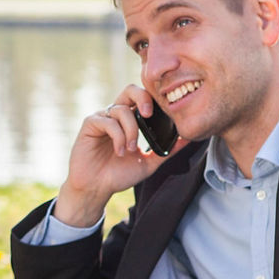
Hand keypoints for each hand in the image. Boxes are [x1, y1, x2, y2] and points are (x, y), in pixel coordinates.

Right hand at [56, 84, 187, 226]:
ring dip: (131, 130)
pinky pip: (107, 121)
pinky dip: (118, 136)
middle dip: (143, 98)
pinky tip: (120, 152)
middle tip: (150, 114)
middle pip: (130, 90)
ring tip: (131, 149)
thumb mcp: (148, 163)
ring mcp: (102, 118)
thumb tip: (188, 139)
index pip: (144, 99)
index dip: (155, 101)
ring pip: (121, 109)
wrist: (96, 188)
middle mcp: (116, 115)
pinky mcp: (90, 124)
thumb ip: (166, 151)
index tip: (166, 115)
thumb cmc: (118, 175)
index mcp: (130, 120)